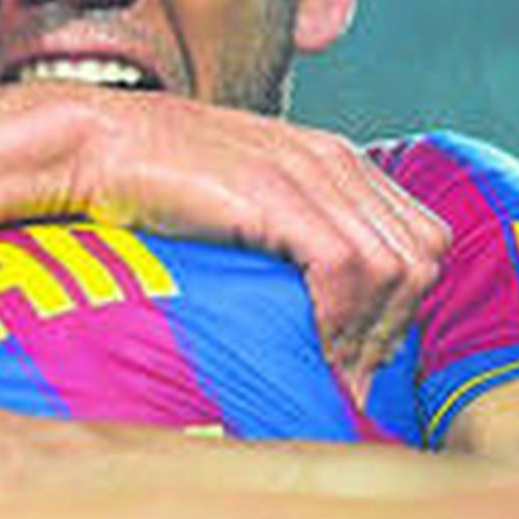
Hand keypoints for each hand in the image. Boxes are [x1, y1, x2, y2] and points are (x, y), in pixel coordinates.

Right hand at [66, 91, 449, 382]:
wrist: (97, 144)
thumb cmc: (155, 186)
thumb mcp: (243, 203)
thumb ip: (290, 235)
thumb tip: (318, 315)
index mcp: (335, 160)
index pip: (421, 238)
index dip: (406, 303)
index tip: (366, 352)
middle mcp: (334, 160)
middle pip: (420, 255)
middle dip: (397, 325)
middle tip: (354, 375)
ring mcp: (308, 173)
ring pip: (394, 266)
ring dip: (369, 332)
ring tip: (333, 373)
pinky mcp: (275, 193)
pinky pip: (345, 266)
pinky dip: (339, 317)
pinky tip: (312, 346)